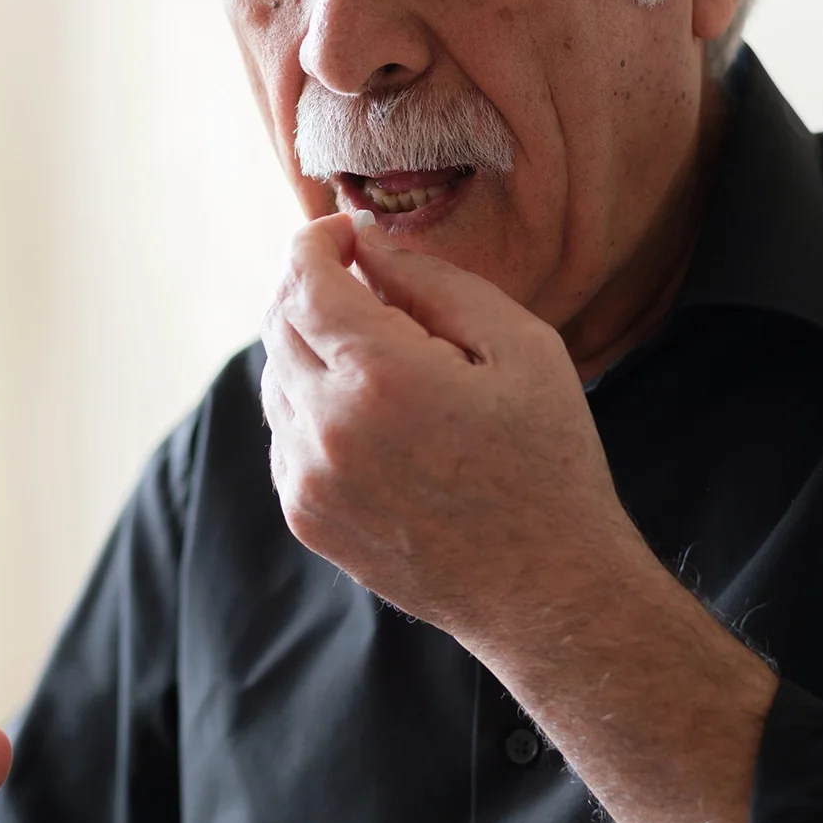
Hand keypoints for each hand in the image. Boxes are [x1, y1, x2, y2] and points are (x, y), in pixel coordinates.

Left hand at [258, 213, 648, 644]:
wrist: (545, 589)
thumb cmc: (548, 462)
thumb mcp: (521, 347)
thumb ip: (435, 282)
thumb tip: (369, 247)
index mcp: (380, 376)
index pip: (304, 279)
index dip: (318, 240)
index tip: (347, 233)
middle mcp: (326, 427)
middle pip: (279, 323)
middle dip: (312, 288)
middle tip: (364, 282)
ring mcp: (307, 478)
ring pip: (275, 379)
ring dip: (311, 348)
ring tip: (380, 354)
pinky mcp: (305, 516)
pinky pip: (283, 434)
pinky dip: (311, 406)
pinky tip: (372, 416)